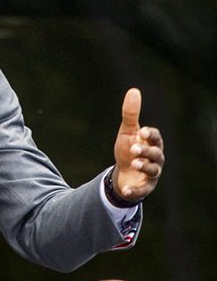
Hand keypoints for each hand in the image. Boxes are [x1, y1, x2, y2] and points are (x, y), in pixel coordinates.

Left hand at [113, 88, 164, 202]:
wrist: (124, 172)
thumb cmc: (128, 149)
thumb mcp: (127, 132)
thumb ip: (130, 114)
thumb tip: (134, 91)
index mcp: (152, 143)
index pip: (156, 137)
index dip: (151, 135)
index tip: (142, 131)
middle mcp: (155, 158)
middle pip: (157, 154)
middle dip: (146, 151)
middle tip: (134, 148)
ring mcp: (151, 173)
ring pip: (153, 170)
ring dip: (144, 166)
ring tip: (134, 162)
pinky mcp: (145, 187)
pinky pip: (142, 190)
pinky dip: (135, 190)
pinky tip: (126, 189)